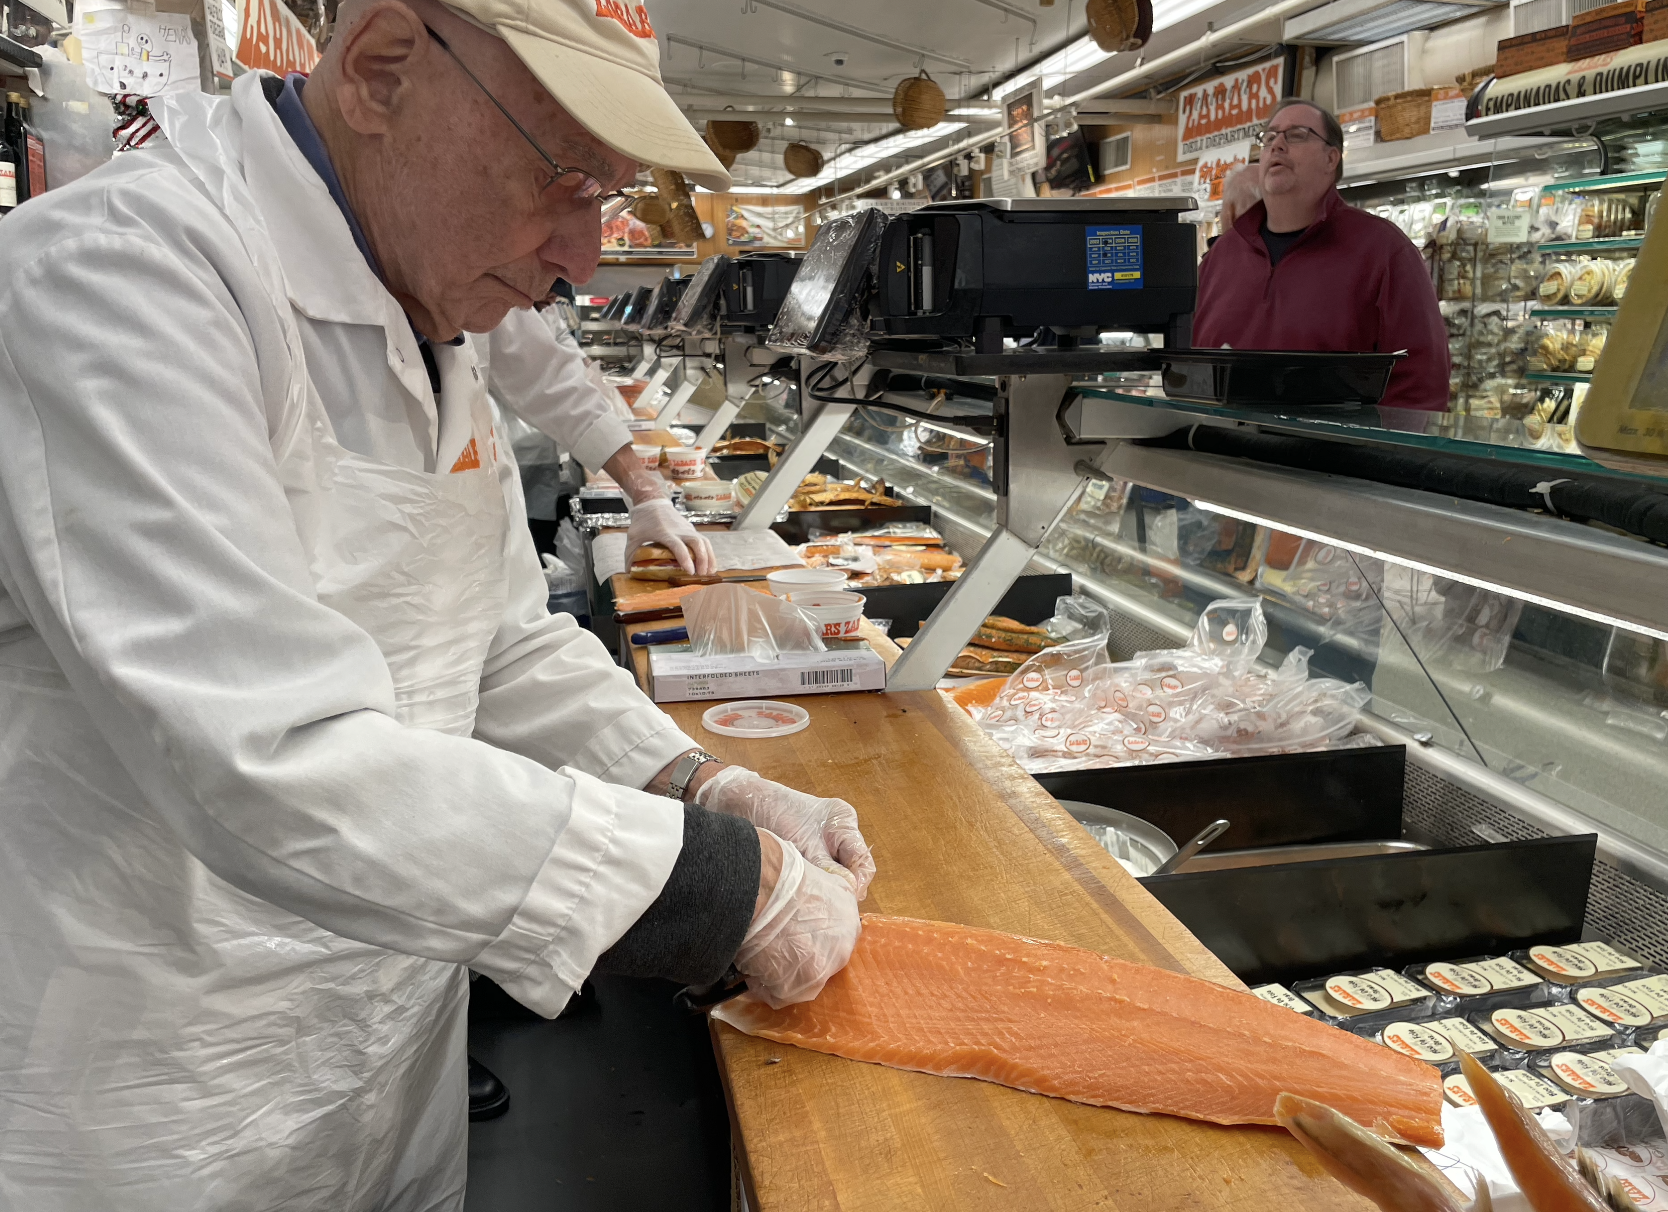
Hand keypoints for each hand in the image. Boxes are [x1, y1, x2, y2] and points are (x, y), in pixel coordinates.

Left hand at [626, 497, 714, 576]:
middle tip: (701, 575)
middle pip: (697, 543)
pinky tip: (710, 565)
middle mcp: (680, 530)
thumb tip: (629, 572)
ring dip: (709, 557)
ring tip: (709, 573)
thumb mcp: (633, 537)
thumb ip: (630, 555)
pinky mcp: (691, 530)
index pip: (678, 546)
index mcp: (665, 533)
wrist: (652, 503)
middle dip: (703, 560)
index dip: (685, 559)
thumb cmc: (642, 521)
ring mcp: (688, 529)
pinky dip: (709, 553)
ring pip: (704, 542)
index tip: (690, 571)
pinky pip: (705, 541)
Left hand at [697, 766, 874, 899]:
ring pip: (833, 880)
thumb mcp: (801, 843)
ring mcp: (821, 845)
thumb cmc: (770, 812)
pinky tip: (798, 900)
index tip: (842, 903)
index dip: (856, 886)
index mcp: (842, 823)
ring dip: (823, 893)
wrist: (735, 801)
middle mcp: (836, 834)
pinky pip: (816, 879)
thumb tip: (851, 891)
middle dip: (839, 893)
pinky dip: (809, 890)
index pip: (863, 863)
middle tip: (823, 910)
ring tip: (808, 905)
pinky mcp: (804, 856)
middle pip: (851, 873)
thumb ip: (827, 866)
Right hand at [737, 830, 860, 1007]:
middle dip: (798, 957)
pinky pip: (776, 994)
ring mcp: (820, 971)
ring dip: (779, 973)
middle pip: (819, 960)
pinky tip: (749, 967)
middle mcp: (842, 947)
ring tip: (757, 956)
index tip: (793, 933)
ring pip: (798, 980)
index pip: (833, 936)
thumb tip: (808, 904)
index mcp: (848, 917)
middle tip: (773, 946)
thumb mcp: (818, 878)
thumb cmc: (781, 874)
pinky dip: (761, 986)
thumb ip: (821, 898)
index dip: (810, 936)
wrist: (763, 890)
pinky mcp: (795, 988)